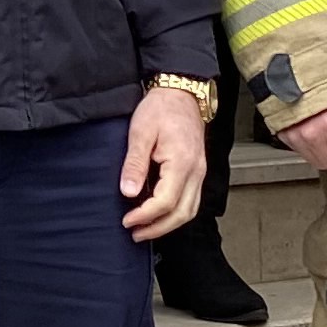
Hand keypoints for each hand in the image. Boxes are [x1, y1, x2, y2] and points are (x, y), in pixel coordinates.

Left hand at [119, 86, 207, 240]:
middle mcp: (196, 171)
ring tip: (145, 229)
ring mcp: (200, 172)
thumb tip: (128, 193)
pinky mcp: (197, 171)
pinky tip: (158, 214)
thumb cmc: (160, 109)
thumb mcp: (140, 132)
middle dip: (158, 228)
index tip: (126, 220)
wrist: (181, 93)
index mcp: (182, 162)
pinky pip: (191, 201)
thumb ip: (134, 164)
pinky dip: (176, 213)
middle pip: (182, 213)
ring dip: (168, 225)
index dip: (145, 216)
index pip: (165, 201)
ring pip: (190, 211)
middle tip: (134, 233)